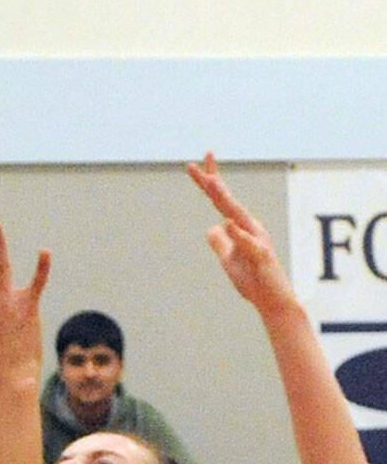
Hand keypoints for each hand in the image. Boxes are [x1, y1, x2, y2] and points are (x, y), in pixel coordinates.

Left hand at [186, 152, 292, 313]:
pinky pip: (248, 243)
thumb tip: (214, 227)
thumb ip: (220, 241)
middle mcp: (249, 227)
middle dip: (211, 181)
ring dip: (222, 198)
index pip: (219, 200)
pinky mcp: (261, 256)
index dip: (206, 183)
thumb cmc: (252, 279)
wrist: (273, 300)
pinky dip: (238, 233)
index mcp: (240, 226)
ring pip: (237, 215)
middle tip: (195, 163)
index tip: (191, 166)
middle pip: (226, 201)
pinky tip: (227, 222)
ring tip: (210, 182)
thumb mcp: (228, 258)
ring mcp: (256, 240)